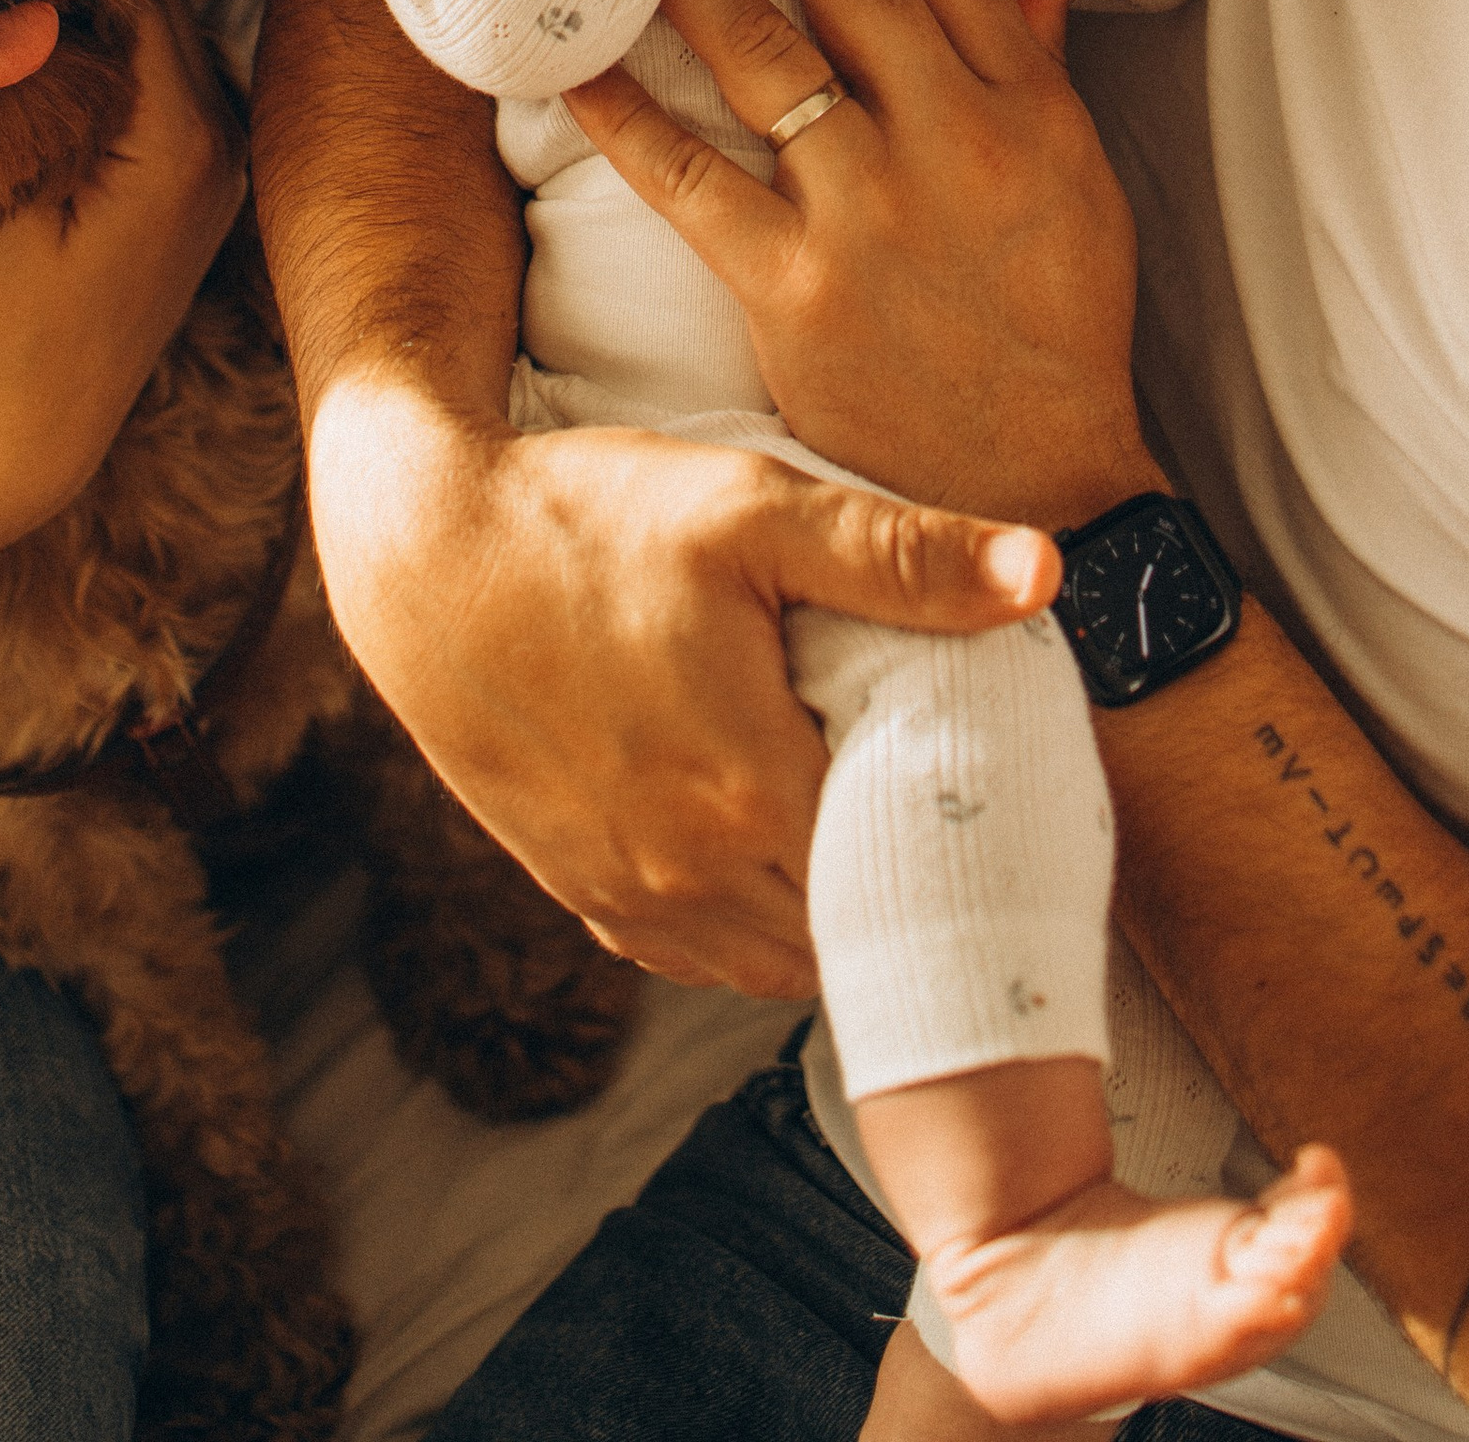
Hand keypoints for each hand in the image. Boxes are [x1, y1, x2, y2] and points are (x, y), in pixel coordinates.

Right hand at [0, 0, 244, 556]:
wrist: (29, 435)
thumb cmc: (0, 328)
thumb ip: (23, 80)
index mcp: (183, 137)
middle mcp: (222, 140)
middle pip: (156, 2)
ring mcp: (217, 162)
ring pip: (156, 38)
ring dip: (92, 12)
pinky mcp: (195, 181)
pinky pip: (157, 83)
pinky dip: (107, 58)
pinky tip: (44, 58)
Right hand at [307, 392, 1057, 991]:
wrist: (421, 554)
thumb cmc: (587, 518)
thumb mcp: (750, 506)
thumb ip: (901, 555)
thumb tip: (1047, 575)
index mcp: (750, 791)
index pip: (907, 874)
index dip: (960, 838)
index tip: (993, 790)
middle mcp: (690, 873)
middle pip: (846, 932)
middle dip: (899, 885)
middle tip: (940, 807)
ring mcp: (626, 894)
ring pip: (773, 963)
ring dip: (826, 917)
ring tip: (861, 829)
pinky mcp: (575, 892)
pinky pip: (693, 956)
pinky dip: (745, 927)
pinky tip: (765, 850)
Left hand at [567, 0, 1160, 527]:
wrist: (1031, 485)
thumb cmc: (1056, 327)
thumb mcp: (1080, 186)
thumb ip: (1041, 69)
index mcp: (1024, 110)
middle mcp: (948, 143)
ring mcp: (866, 214)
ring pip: (760, 56)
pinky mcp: (791, 289)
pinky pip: (684, 178)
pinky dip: (620, 112)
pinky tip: (571, 58)